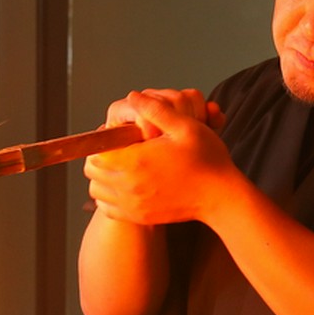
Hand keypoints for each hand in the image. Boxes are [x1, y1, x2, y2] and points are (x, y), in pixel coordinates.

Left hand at [85, 90, 231, 224]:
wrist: (221, 197)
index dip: (103, 141)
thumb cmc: (207, 160)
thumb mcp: (185, 126)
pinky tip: (126, 185)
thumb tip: (133, 96)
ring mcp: (133, 206)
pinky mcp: (140, 217)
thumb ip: (156, 110)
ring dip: (103, 177)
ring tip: (123, 166)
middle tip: (120, 149)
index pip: (96, 152)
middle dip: (101, 157)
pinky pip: (108, 208)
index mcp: (136, 162)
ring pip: (97, 190)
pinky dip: (110, 196)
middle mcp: (130, 186)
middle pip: (92, 171)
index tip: (120, 136)